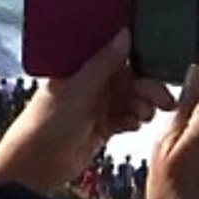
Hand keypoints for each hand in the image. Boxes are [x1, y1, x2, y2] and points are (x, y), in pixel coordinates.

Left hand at [0, 29, 173, 192]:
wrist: (34, 165)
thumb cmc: (47, 120)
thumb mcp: (79, 88)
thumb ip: (104, 62)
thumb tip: (125, 33)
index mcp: (80, 66)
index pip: (116, 54)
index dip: (138, 59)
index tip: (159, 67)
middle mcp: (89, 82)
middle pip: (128, 78)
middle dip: (146, 87)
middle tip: (164, 100)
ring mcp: (95, 105)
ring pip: (130, 99)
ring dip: (142, 105)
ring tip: (144, 116)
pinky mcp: (101, 127)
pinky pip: (125, 118)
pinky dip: (132, 120)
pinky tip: (133, 125)